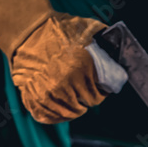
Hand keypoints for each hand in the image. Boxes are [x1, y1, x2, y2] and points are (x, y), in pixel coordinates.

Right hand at [0, 0, 126, 123]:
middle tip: (83, 92)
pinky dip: (55, 116)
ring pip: (66, 114)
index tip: (98, 91)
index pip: (98, 96)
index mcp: (80, 68)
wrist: (28, 29)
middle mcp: (63, 83)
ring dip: (71, 109)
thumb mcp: (86, 34)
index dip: (99, 94)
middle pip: (82, 107)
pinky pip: (47, 116)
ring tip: (72, 100)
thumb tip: (119, 63)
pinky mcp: (33, 97)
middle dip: (85, 100)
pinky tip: (59, 110)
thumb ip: (104, 50)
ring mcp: (46, 93)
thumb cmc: (58, 30)